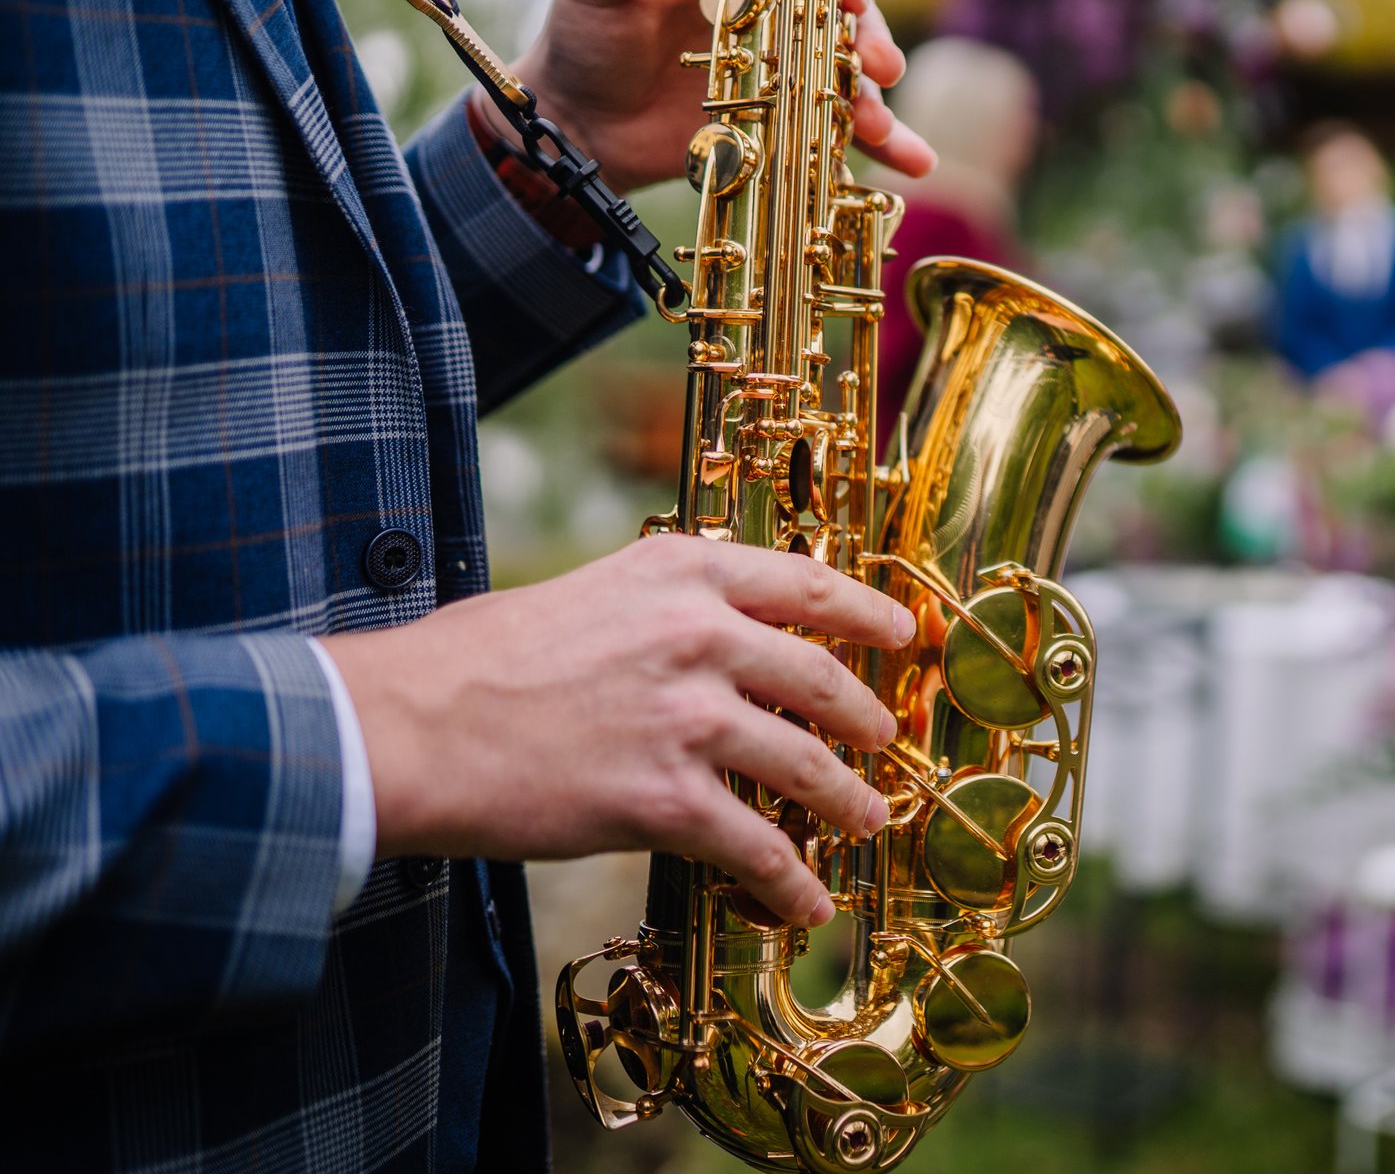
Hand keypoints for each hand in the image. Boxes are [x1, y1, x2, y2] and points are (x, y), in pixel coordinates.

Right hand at [322, 535, 915, 926]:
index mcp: (680, 574)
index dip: (866, 612)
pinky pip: (757, 848)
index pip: (804, 584)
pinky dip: (791, 882)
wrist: (409, 728)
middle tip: (886, 737)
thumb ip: (661, 610)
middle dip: (865, 716)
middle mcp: (700, 636)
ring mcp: (689, 717)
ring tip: (869, 819)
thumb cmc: (476, 662)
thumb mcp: (587, 594)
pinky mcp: (667, 799)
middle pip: (821, 678)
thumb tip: (713, 641)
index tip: (902, 632)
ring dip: (847, 800)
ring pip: (806, 766)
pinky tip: (809, 902)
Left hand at [473, 0, 931, 189]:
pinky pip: (847, 127)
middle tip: (874, 59)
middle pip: (847, 2)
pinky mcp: (791, 117)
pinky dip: (888, 143)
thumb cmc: (584, 34)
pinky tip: (916, 162)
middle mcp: (776, 2)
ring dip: (878, 89)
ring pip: (854, 66)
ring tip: (878, 117)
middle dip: (871, 28)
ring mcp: (788, 63)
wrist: (579, 123)